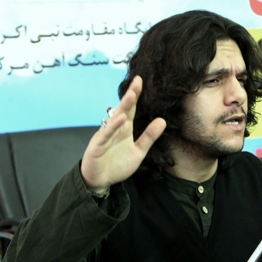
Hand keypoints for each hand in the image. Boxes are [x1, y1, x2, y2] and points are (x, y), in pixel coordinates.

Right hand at [80, 76, 165, 191]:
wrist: (100, 181)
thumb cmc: (117, 165)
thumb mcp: (138, 152)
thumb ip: (149, 137)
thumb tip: (163, 120)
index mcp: (125, 129)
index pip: (131, 109)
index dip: (135, 95)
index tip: (140, 81)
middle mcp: (115, 128)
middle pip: (123, 109)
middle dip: (130, 95)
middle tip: (137, 81)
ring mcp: (105, 135)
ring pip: (115, 118)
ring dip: (123, 106)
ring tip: (132, 94)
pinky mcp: (98, 145)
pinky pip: (106, 134)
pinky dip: (113, 126)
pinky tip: (121, 118)